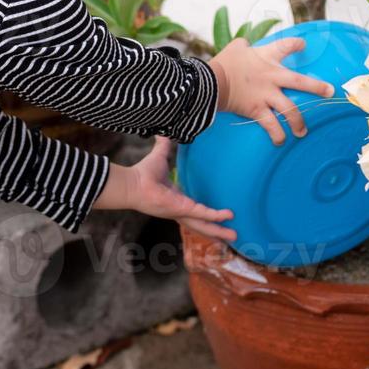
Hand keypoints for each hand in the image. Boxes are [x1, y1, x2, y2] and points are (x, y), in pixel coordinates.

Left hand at [92, 137, 236, 241]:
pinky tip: (228, 215)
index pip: (196, 211)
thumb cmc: (143, 173)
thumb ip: (165, 145)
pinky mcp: (182, 208)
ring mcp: (181, 211)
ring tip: (235, 236)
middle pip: (202, 224)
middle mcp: (180, 209)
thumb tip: (163, 131)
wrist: (133, 183)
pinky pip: (202, 213)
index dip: (208, 216)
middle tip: (233, 236)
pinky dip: (215, 215)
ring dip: (219, 230)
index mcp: (177, 199)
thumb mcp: (160, 157)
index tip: (220, 218)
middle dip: (217, 231)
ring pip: (204, 225)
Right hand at [208, 37, 335, 144]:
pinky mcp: (257, 110)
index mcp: (267, 57)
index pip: (286, 46)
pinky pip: (271, 125)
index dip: (296, 45)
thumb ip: (244, 44)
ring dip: (298, 121)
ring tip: (303, 131)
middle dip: (317, 87)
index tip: (303, 45)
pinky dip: (276, 135)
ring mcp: (267, 95)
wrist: (211, 81)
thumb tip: (245, 44)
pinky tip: (280, 142)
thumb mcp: (236, 47)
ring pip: (290, 110)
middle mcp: (272, 76)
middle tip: (329, 92)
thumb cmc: (224, 62)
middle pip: (300, 81)